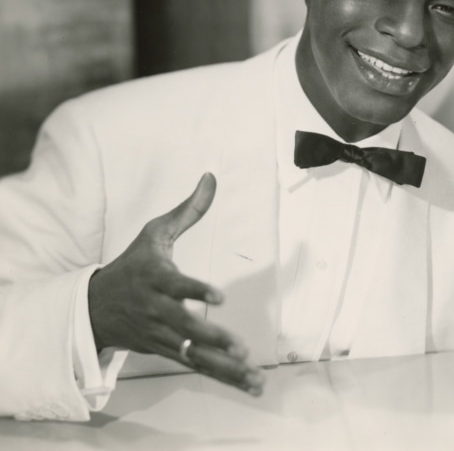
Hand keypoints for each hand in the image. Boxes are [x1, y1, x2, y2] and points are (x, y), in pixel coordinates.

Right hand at [88, 173, 263, 395]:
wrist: (94, 307)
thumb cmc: (133, 265)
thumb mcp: (154, 234)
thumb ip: (187, 210)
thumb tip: (211, 177)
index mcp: (156, 280)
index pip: (177, 286)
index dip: (196, 291)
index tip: (218, 297)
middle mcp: (158, 311)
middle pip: (185, 328)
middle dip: (212, 339)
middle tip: (238, 346)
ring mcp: (162, 335)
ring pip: (194, 354)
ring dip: (224, 366)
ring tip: (252, 373)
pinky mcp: (168, 351)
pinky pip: (198, 366)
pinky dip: (224, 375)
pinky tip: (250, 382)